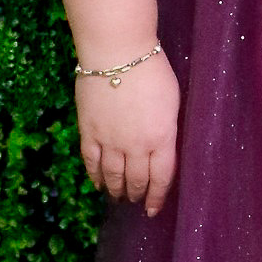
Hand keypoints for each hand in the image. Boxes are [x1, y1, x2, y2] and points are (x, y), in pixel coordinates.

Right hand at [74, 50, 181, 212]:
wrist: (117, 52)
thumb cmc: (152, 70)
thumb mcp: (172, 102)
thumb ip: (167, 129)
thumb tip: (162, 146)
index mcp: (161, 138)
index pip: (161, 177)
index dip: (157, 196)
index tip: (153, 208)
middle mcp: (135, 146)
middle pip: (136, 180)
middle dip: (137, 194)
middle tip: (136, 201)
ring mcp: (110, 140)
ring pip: (112, 175)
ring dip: (116, 189)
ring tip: (118, 196)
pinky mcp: (89, 131)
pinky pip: (91, 162)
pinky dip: (94, 176)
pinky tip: (97, 184)